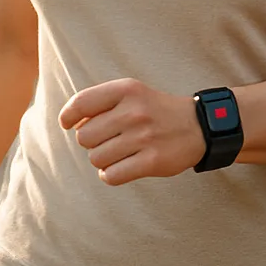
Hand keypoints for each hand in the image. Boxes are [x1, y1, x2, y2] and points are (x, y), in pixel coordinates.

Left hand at [59, 77, 207, 185]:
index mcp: (127, 90)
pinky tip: (123, 167)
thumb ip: (100, 103)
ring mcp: (144, 137)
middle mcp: (134, 111)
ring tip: (121, 153)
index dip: (67, 116)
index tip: (67, 124)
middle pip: (84, 137)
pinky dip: (112, 175)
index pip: (81, 103)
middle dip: (92, 142)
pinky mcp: (152, 161)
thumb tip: (70, 124)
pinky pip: (111, 176)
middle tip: (111, 140)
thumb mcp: (132, 93)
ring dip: (104, 160)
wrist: (198, 126)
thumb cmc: (155, 111)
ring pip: (96, 159)